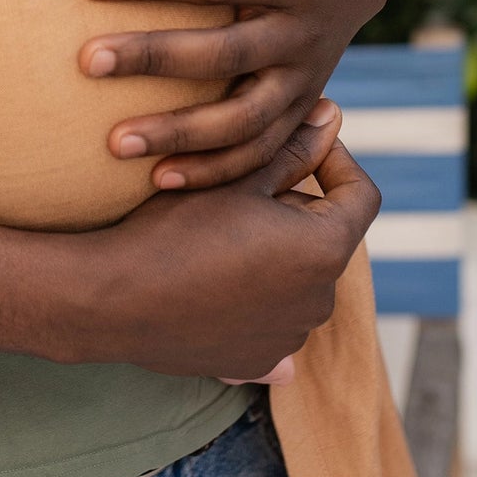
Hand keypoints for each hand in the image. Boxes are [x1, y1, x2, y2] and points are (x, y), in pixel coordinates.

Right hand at [68, 110, 378, 378]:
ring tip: (216, 229)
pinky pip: (270, 318)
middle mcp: (320, 300)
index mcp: (324, 250)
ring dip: (272, 251)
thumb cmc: (175, 228)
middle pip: (322, 236)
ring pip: (296, 276)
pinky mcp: (259, 362)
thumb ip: (294, 148)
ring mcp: (290, 337)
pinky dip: (252, 297)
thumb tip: (333, 114)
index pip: (360, 195)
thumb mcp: (235, 177)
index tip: (298, 140)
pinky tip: (211, 281)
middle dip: (292, 206)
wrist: (116, 298)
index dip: (335, 158)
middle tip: (236, 183)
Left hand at [77, 0, 399, 190]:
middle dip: (153, 60)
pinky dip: (214, 174)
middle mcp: (304, 34)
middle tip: (84, 62)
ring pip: (242, 124)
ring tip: (112, 145)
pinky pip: (258, 155)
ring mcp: (304, 81)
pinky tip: (158, 182)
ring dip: (179, 137)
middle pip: (222, 55)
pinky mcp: (298, 111)